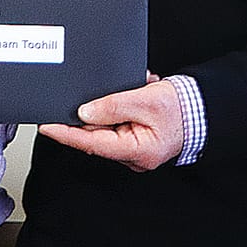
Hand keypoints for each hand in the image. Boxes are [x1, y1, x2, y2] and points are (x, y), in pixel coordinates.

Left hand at [39, 73, 181, 171]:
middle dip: (90, 113)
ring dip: (109, 106)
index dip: (65, 134)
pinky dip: (118, 107)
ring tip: (131, 91)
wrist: (201, 108)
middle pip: (96, 135)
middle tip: (94, 94)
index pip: (90, 143)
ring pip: (105, 127)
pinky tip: (132, 94)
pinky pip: (115, 123)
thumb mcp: (146, 100)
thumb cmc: (180, 109)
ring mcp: (132, 148)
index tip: (46, 126)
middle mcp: (132, 155)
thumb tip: (84, 113)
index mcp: (135, 151)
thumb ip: (114, 105)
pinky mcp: (133, 138)